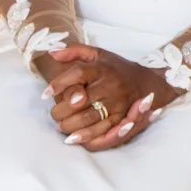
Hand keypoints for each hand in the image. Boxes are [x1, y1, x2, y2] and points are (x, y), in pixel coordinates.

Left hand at [39, 44, 170, 150]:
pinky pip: (103, 132)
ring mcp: (118, 104)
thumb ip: (74, 51)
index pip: (78, 73)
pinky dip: (88, 138)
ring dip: (71, 126)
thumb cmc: (115, 68)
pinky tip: (75, 139)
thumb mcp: (97, 54)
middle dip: (61, 111)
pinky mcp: (123, 119)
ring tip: (61, 127)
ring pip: (90, 119)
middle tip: (54, 114)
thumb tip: (52, 53)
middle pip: (80, 101)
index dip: (59, 83)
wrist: (146, 82)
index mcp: (102, 68)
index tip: (45, 94)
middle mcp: (111, 85)